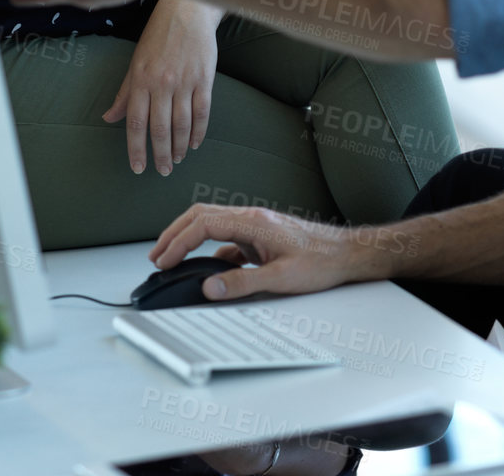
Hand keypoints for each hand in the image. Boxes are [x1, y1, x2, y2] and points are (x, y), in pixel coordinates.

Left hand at [104, 0, 219, 174]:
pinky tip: (195, 143)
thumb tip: (108, 117)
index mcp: (140, 80)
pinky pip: (202, 112)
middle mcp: (161, 84)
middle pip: (160, 129)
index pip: (135, 123)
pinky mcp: (204, 79)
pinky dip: (199, 131)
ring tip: (177, 159)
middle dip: (160, 154)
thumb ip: (124, 93)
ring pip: (182, 124)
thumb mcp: (135, 62)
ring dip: (180, 147)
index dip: (136, 149)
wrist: (187, 11)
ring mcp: (184, 82)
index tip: (138, 167)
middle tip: (162, 171)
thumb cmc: (157, 36)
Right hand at [148, 205, 382, 301]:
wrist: (346, 254)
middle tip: (157, 255)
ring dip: (189, 238)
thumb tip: (210, 287)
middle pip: (201, 216)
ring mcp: (255, 226)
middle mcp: (251, 218)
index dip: (178, 241)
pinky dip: (209, 248)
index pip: (203, 223)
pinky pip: (227, 238)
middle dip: (175, 234)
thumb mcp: (281, 279)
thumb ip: (243, 283)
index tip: (163, 260)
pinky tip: (207, 268)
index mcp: (253, 222)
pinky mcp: (260, 236)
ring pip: (212, 223)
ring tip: (172, 257)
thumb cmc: (321, 262)